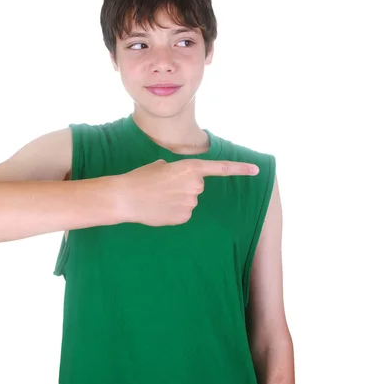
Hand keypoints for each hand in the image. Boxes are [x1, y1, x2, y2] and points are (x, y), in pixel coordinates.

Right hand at [118, 158, 258, 225]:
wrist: (126, 197)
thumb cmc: (141, 178)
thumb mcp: (161, 166)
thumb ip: (178, 172)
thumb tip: (180, 181)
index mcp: (189, 168)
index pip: (220, 168)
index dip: (239, 169)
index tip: (256, 170)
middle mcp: (194, 185)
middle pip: (198, 186)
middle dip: (185, 186)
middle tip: (164, 186)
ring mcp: (190, 203)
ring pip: (190, 200)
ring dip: (178, 199)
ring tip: (159, 197)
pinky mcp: (184, 217)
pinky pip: (184, 213)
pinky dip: (174, 211)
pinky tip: (160, 208)